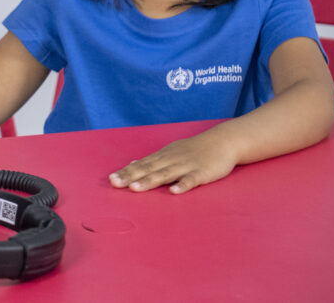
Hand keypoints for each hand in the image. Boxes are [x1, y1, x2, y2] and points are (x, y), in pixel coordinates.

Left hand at [109, 131, 238, 193]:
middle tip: (115, 184)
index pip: (141, 165)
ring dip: (150, 181)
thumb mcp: (170, 152)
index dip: (126, 172)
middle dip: (131, 177)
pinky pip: (191, 180)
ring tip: (135, 188)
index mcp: (162, 157)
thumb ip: (151, 160)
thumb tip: (131, 164)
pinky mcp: (202, 173)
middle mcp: (170, 160)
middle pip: (148, 169)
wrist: (223, 141)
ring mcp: (186, 166)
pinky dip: (182, 185)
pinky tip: (173, 192)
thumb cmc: (194, 150)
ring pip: (165, 174)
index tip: (111, 179)